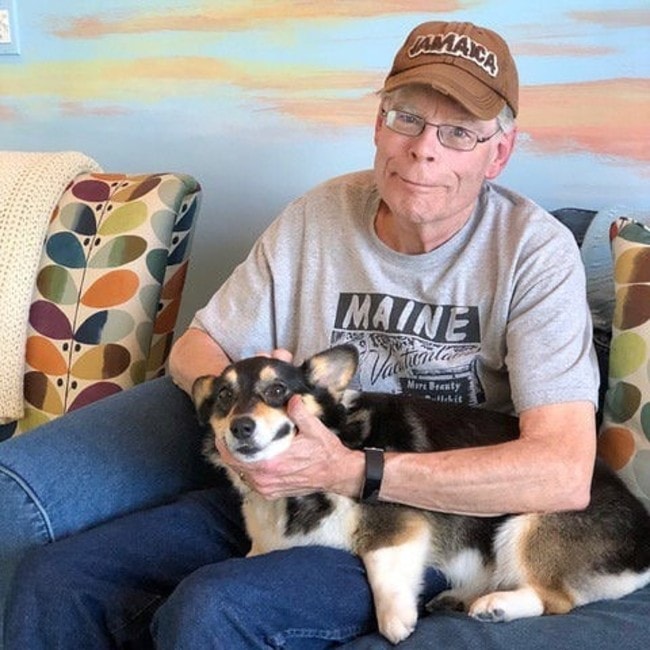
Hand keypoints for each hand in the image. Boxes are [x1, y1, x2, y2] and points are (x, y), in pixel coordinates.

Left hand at [234, 395, 362, 499]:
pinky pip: (251, 482)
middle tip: (226, 435)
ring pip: (241, 474)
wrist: (337, 473)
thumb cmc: (325, 452)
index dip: (224, 444)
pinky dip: (247, 470)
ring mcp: (268, 488)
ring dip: (237, 460)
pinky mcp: (272, 493)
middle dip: (228, 450)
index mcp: (271, 463)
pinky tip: (250, 458)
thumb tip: (290, 398)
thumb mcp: (314, 428)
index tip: (221, 431)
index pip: (236, 456)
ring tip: (236, 445)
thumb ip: (299, 412)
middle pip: (234, 465)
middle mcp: (265, 479)